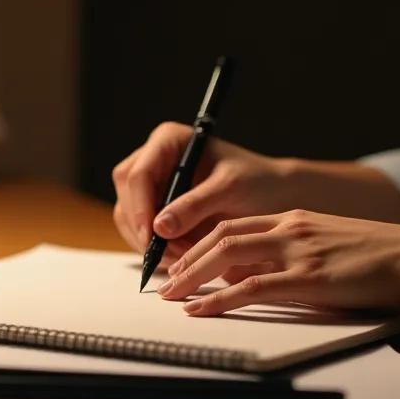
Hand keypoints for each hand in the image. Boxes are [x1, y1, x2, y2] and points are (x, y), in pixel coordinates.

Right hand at [111, 122, 298, 262]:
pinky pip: (141, 231)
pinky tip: (182, 257)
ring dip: (149, 243)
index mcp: (168, 141)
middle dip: (144, 228)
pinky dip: (157, 248)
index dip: (139, 207)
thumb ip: (195, 205)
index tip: (152, 237)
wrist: (272, 196)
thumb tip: (159, 227)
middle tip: (172, 254)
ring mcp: (152, 185)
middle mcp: (153, 159)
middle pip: (127, 196)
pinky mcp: (155, 209)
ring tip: (183, 257)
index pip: (138, 174)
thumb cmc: (257, 182)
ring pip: (128, 217)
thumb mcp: (229, 189)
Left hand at [155, 209, 399, 315]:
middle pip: (222, 234)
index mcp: (297, 220)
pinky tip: (199, 309)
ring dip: (193, 275)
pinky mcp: (308, 277)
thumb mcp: (334, 248)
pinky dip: (218, 297)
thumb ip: (302, 257)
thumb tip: (273, 280)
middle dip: (188, 257)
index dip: (203, 241)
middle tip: (166, 279)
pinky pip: (251, 286)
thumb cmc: (386, 260)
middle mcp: (291, 228)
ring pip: (227, 254)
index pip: (236, 224)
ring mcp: (298, 250)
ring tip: (171, 294)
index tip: (183, 259)